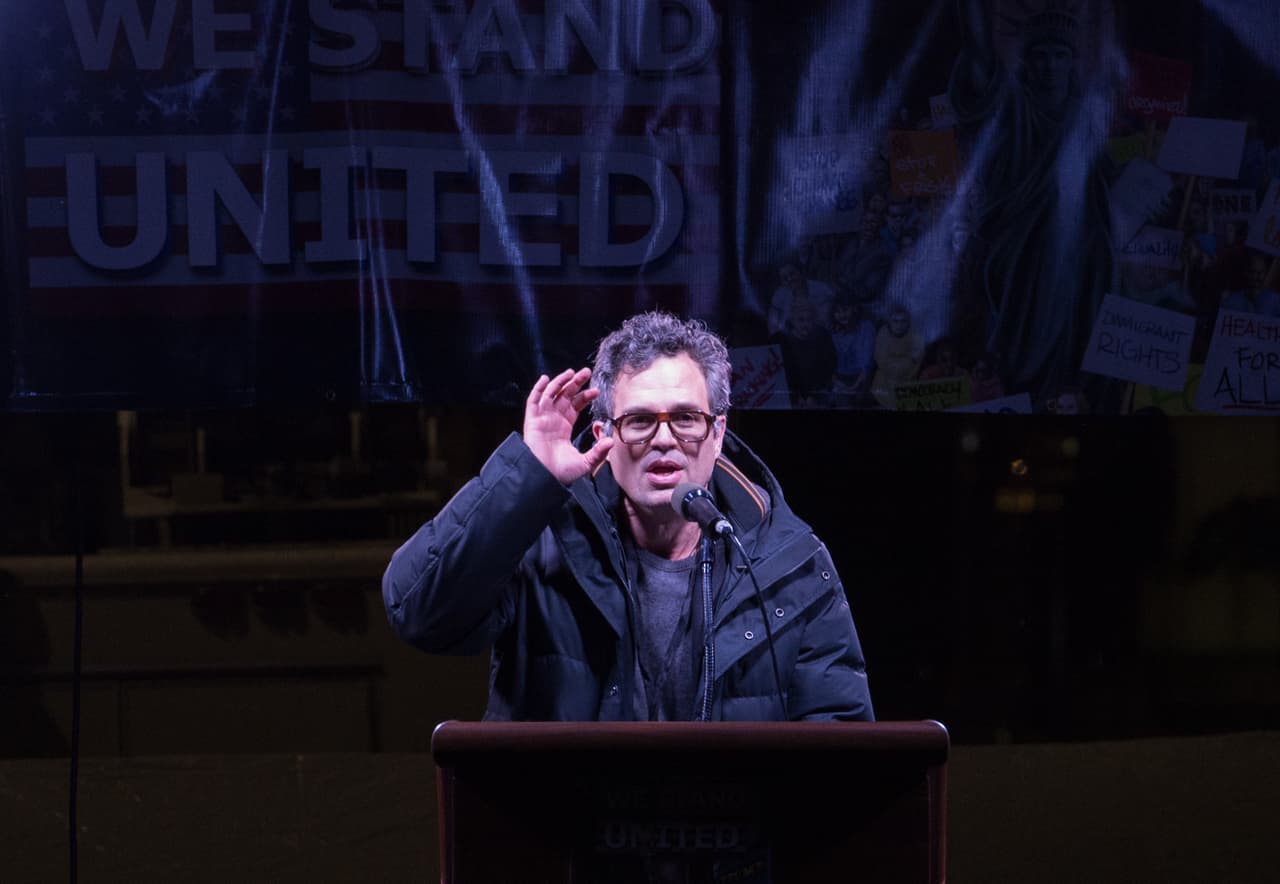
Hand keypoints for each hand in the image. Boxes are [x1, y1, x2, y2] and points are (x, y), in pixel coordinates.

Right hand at [523, 368, 614, 485]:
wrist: (545, 477)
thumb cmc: (562, 472)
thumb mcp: (586, 462)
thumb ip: (599, 451)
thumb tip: (611, 441)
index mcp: (564, 427)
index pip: (574, 406)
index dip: (584, 396)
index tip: (595, 391)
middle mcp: (553, 420)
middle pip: (564, 395)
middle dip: (575, 383)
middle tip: (586, 372)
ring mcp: (542, 418)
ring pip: (550, 394)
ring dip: (560, 382)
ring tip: (571, 372)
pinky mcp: (532, 420)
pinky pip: (533, 400)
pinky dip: (538, 389)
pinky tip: (546, 379)